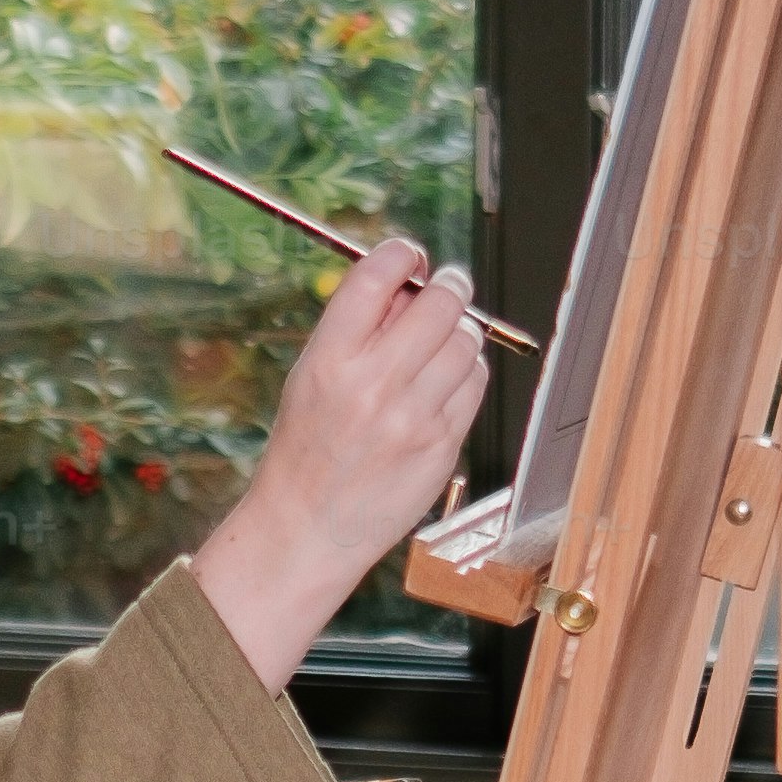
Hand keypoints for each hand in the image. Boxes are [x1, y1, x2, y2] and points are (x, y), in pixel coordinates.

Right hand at [190, 236, 490, 686]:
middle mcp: (373, 384)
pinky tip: (447, 380)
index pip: (377, 277)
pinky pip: (474, 384)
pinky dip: (467, 371)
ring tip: (442, 341)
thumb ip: (358, 329)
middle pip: (438, 303)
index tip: (411, 255)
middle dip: (448, 285)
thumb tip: (411, 283)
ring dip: (461, 330)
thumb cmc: (307, 449)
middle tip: (448, 284)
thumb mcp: (311, 377)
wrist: (308, 527)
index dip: (402, 254)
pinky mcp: (441, 445)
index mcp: (330, 359)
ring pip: (466, 341)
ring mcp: (413, 417)